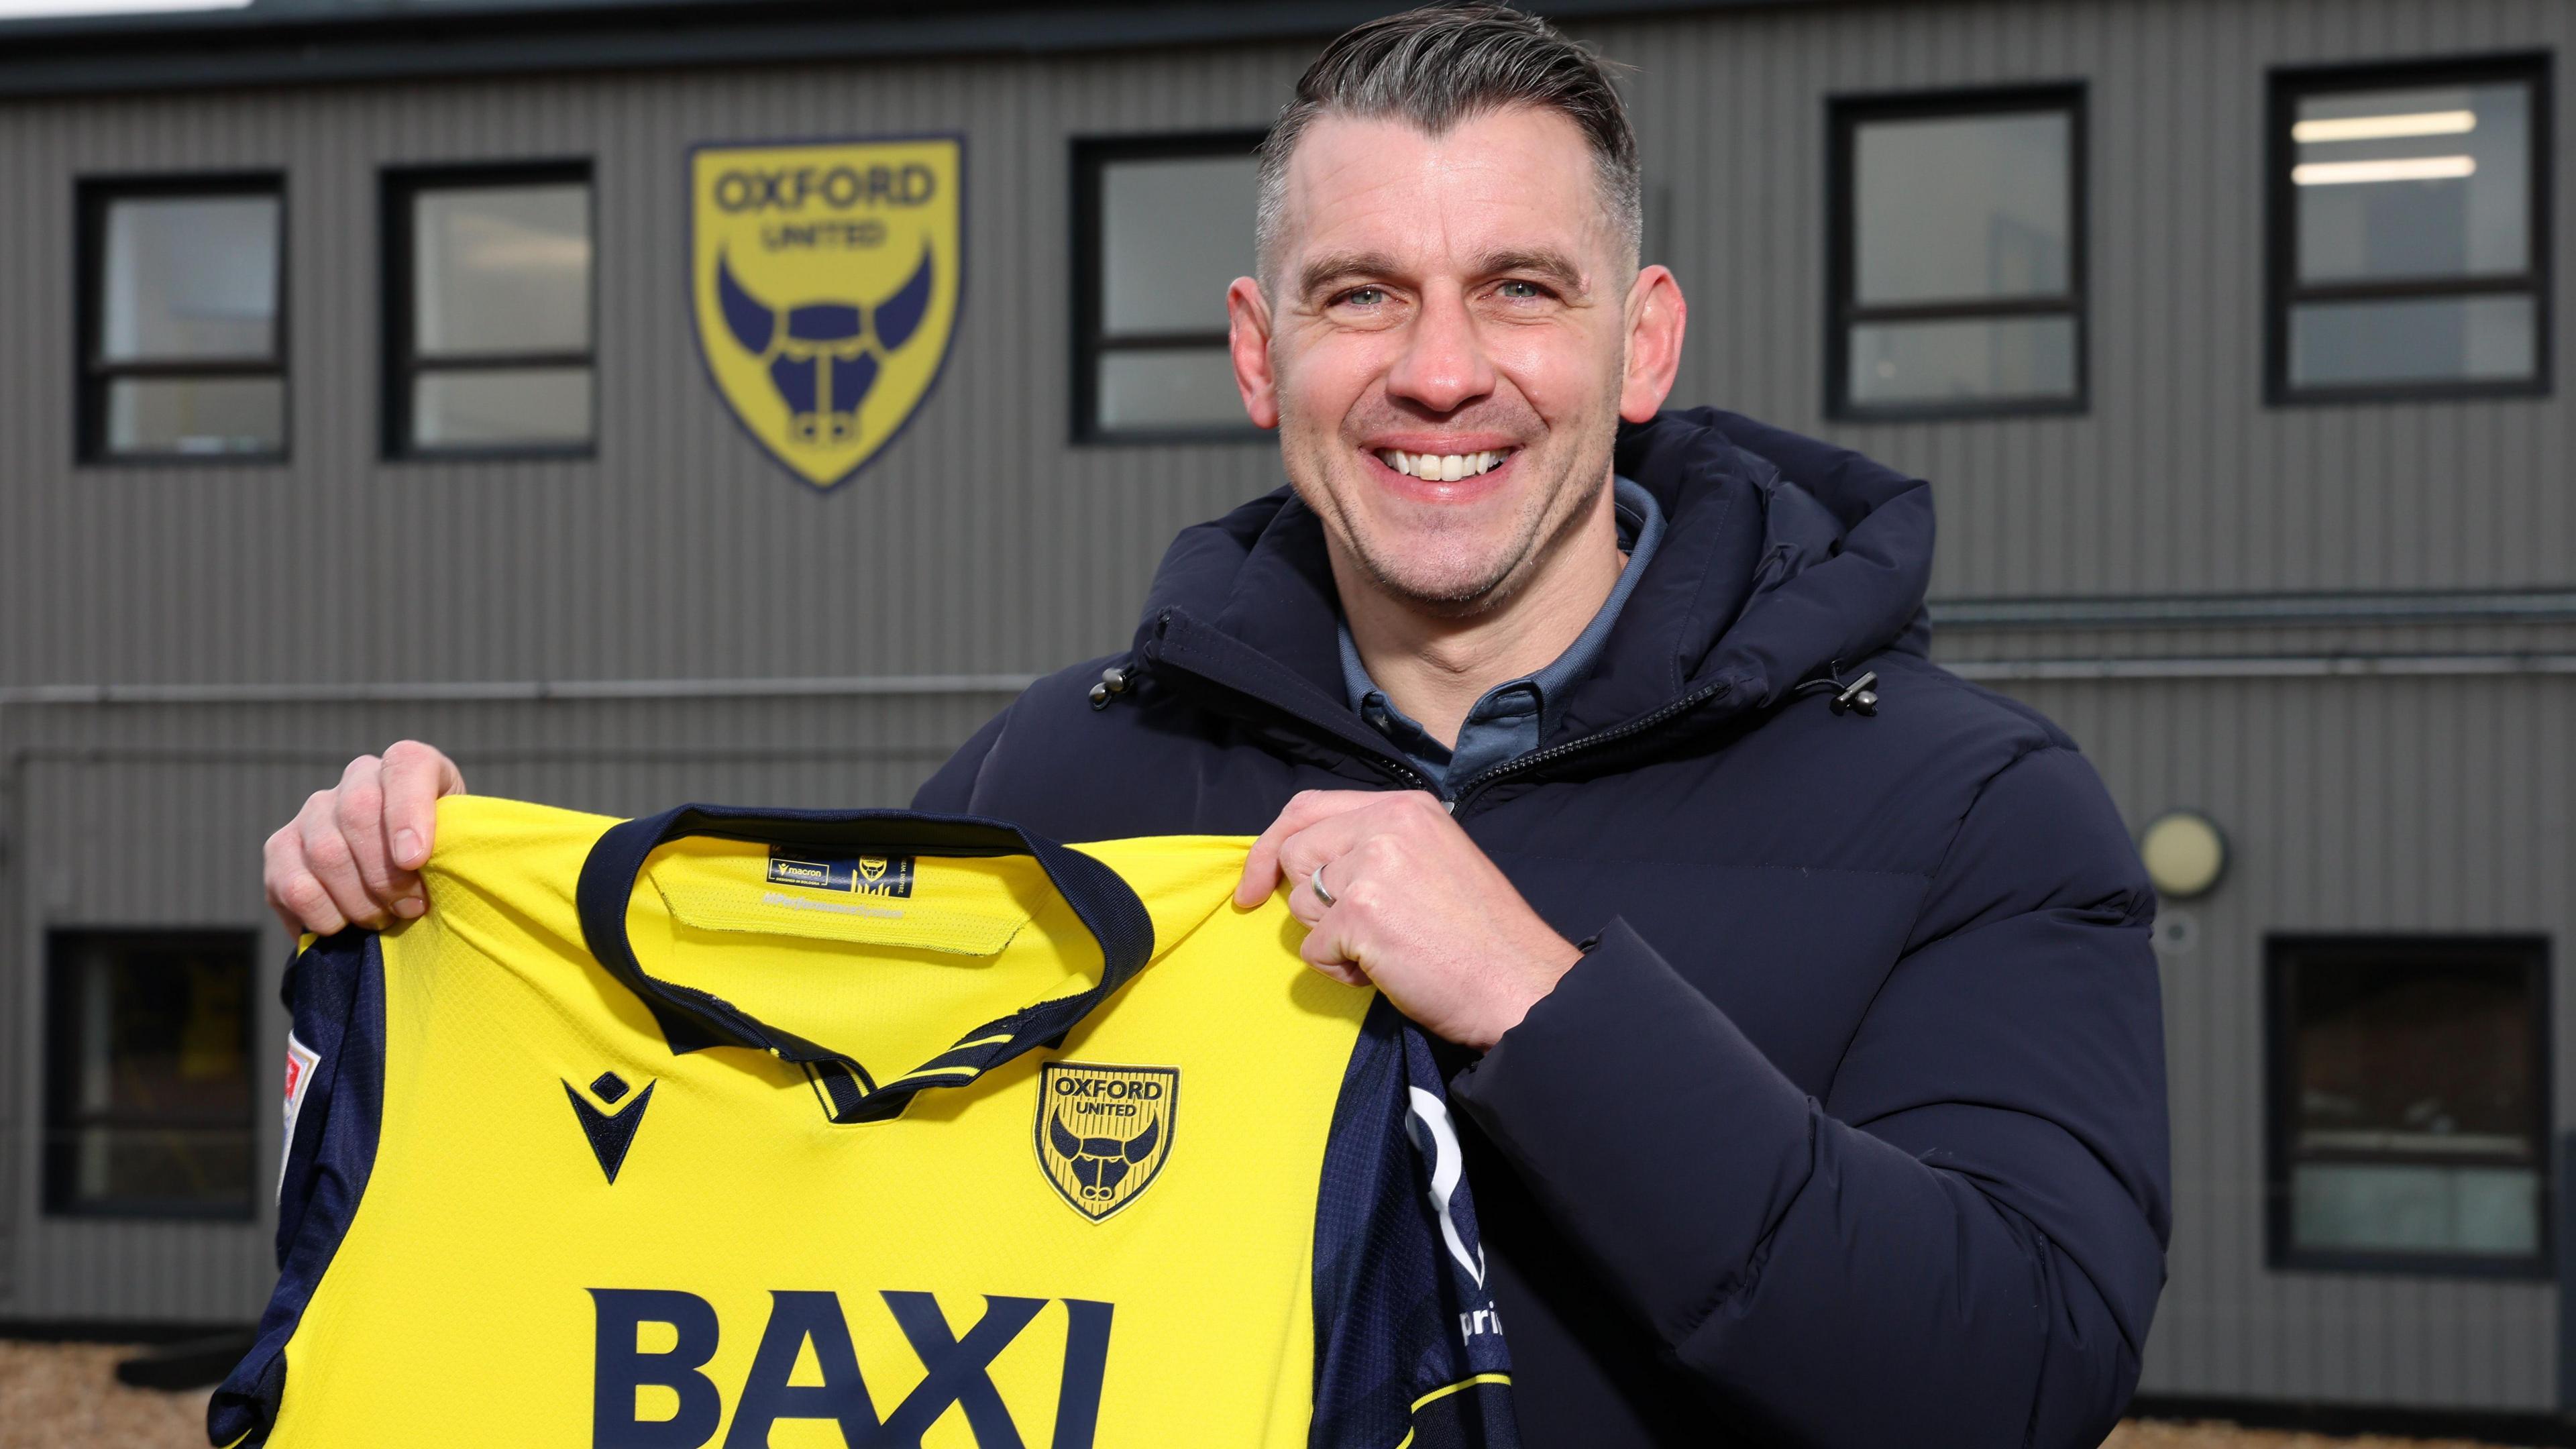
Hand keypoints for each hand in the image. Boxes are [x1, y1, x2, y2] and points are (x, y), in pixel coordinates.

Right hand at [263, 742, 466, 935]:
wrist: (407, 889)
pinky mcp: (280, 849)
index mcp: (409, 766)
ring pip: (326, 853)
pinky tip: (345, 926)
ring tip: (383, 919)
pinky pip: (294, 886)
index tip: (415, 860)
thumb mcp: (465, 847)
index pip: (406, 766)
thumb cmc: (445, 864)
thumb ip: (461, 845)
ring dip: (359, 900)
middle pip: (358, 813)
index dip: (408, 812)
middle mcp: (358, 779)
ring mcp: (314, 811)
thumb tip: (436, 867)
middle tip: (409, 908)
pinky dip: (323, 915)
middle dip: (386, 874)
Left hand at [1233, 790, 1581, 1049]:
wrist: (1521, 985)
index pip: (1307, 807)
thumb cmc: (1481, 937)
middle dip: (1309, 903)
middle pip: (1294, 855)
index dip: (1270, 847)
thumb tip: (1311, 864)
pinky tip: (1386, 971)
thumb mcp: (1434, 858)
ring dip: (1330, 939)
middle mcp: (1386, 825)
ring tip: (1385, 951)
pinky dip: (1342, 971)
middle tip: (1354, 932)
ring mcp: (1371, 867)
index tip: (1254, 886)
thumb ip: (1375, 846)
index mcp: (1405, 806)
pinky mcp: (1360, 915)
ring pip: (1300, 904)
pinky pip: (1314, 948)